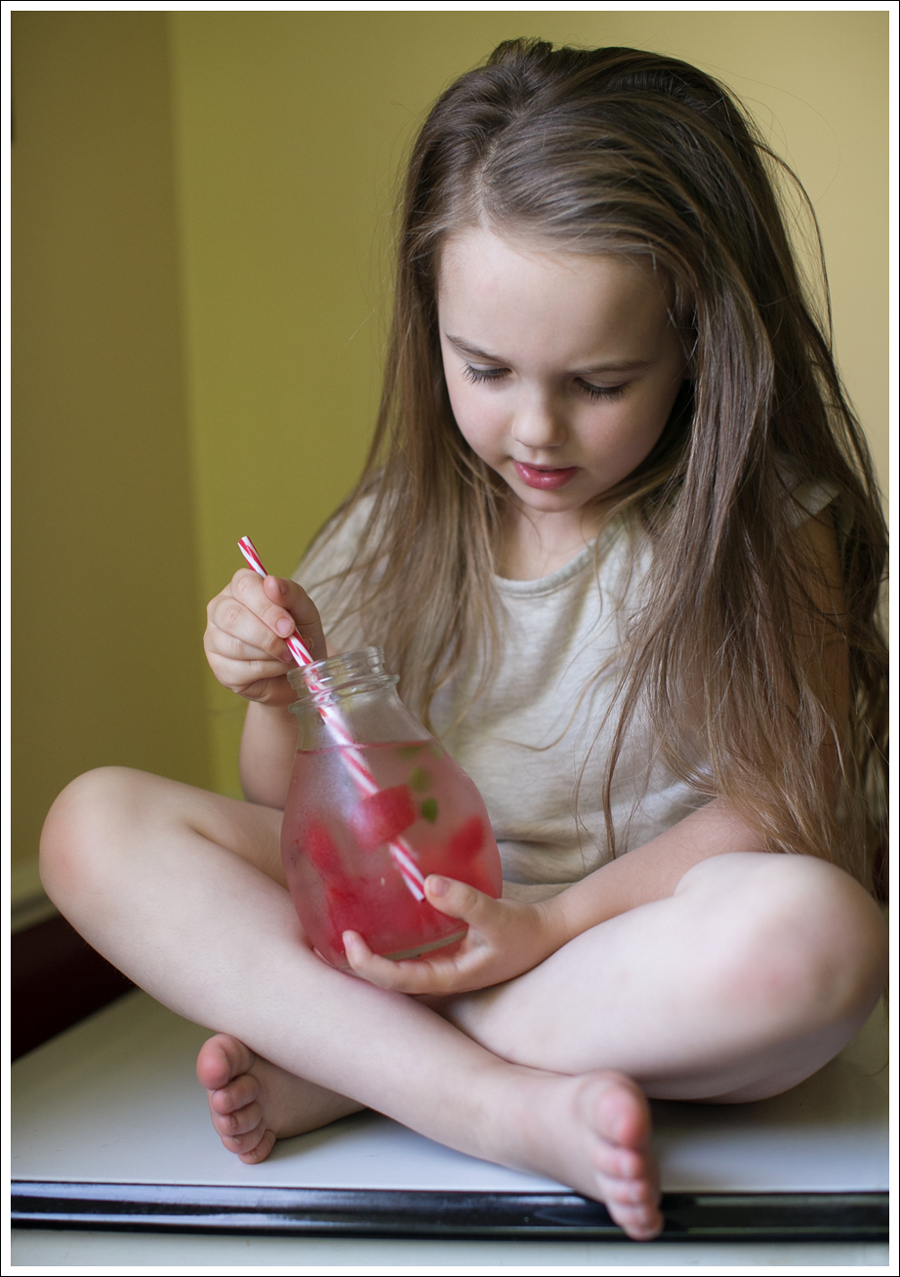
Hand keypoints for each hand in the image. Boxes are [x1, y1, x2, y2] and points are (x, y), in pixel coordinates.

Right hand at [204, 569, 325, 706]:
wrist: (299, 670)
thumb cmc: (298, 633)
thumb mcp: (304, 610)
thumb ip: (291, 593)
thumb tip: (271, 582)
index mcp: (239, 588)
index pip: (244, 586)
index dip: (267, 607)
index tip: (289, 625)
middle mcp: (220, 609)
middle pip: (233, 616)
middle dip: (267, 634)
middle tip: (290, 643)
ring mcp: (214, 639)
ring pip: (237, 646)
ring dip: (271, 654)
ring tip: (288, 655)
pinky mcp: (218, 667)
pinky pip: (240, 669)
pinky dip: (268, 670)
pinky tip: (277, 667)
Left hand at [342, 875, 563, 994]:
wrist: (546, 935)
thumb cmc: (523, 931)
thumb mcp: (497, 916)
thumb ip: (466, 901)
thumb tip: (427, 883)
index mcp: (447, 978)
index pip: (397, 980)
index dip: (368, 965)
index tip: (348, 940)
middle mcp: (439, 978)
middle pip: (387, 981)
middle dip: (357, 964)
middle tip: (327, 938)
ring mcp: (440, 968)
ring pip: (395, 969)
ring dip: (369, 955)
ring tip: (343, 931)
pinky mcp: (444, 954)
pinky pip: (408, 953)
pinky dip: (388, 943)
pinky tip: (376, 924)